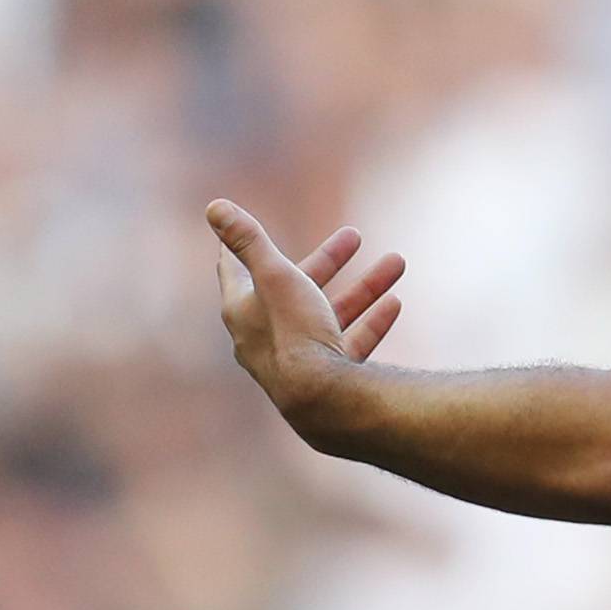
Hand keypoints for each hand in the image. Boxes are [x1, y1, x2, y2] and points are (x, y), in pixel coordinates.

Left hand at [203, 204, 411, 427]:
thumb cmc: (293, 335)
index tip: (244, 229)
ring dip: (365, 287)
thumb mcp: (274, 276)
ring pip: (333, 314)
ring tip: (397, 261)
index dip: (241, 247)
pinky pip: (353, 343)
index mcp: (244, 311)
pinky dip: (373, 321)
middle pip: (296, 289)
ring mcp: (300, 359)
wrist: (324, 403)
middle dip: (329, 260)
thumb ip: (249, 240)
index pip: (236, 271)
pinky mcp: (329, 378)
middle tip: (354, 235)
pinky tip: (395, 304)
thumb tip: (214, 206)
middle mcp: (268, 336)